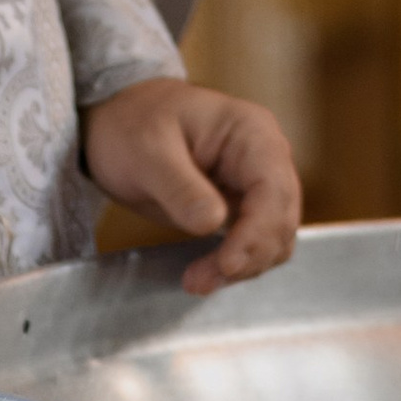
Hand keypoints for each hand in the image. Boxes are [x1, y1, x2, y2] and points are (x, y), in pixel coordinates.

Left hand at [82, 77, 301, 294]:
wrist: (119, 120)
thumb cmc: (133, 124)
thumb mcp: (147, 152)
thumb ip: (180, 187)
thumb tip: (213, 223)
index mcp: (250, 131)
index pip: (273, 189)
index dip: (256, 233)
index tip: (226, 264)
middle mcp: (265, 155)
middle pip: (281, 217)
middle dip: (249, 255)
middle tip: (201, 280)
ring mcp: (258, 180)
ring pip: (275, 236)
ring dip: (245, 265)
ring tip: (199, 279)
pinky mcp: (244, 204)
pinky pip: (256, 240)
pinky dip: (239, 261)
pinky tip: (208, 272)